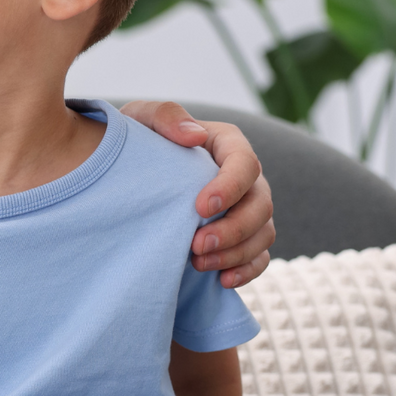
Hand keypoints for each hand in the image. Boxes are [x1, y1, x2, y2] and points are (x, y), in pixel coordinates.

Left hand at [120, 100, 275, 287]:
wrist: (133, 177)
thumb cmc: (139, 143)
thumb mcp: (141, 120)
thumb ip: (165, 116)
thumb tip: (195, 135)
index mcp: (226, 144)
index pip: (245, 163)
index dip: (230, 188)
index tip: (200, 207)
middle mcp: (245, 177)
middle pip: (261, 204)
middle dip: (233, 229)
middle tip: (196, 245)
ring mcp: (248, 208)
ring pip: (263, 233)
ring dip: (235, 253)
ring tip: (198, 263)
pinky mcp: (244, 237)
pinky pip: (261, 258)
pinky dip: (247, 271)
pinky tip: (222, 280)